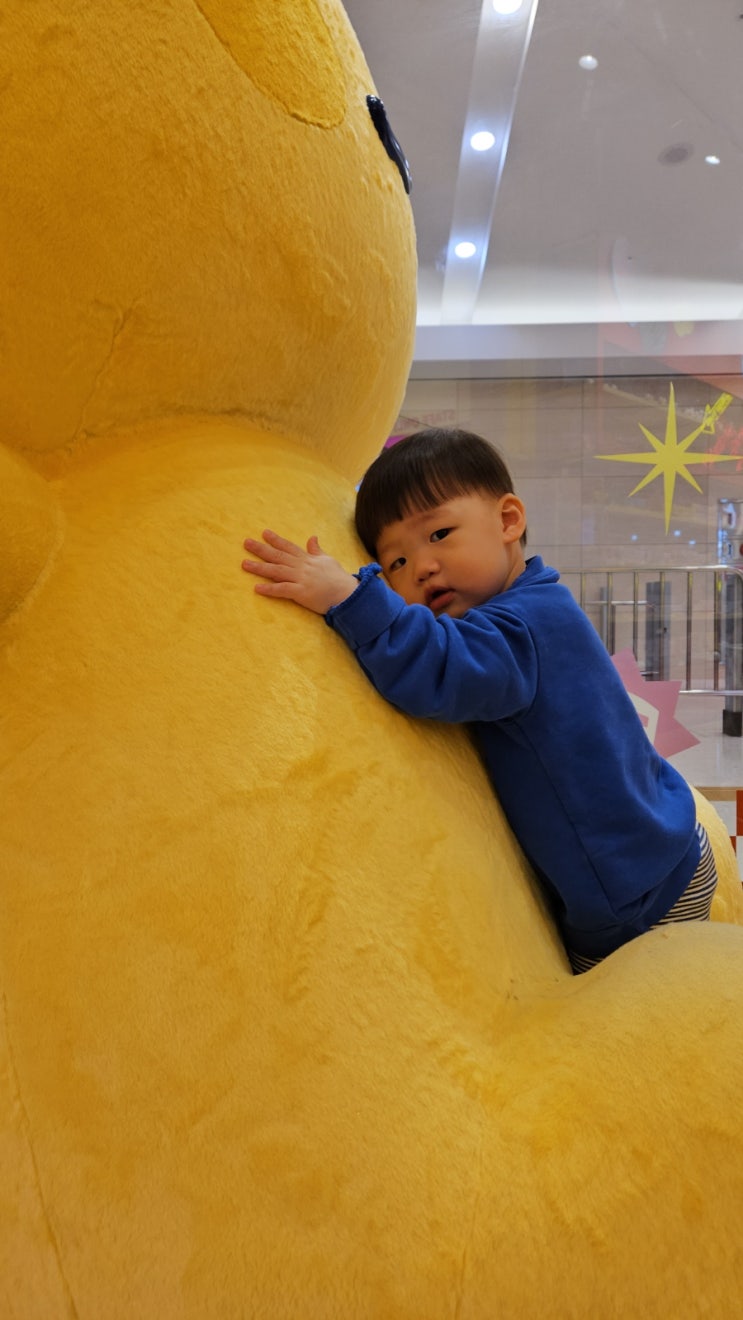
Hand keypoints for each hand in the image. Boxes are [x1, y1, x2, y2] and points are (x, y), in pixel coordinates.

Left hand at [242, 530, 356, 614]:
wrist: (348, 594)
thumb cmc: (339, 578)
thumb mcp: (328, 560)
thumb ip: (316, 550)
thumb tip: (312, 537)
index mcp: (307, 559)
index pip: (288, 546)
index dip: (276, 539)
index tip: (264, 533)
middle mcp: (302, 566)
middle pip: (278, 556)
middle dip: (261, 549)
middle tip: (246, 543)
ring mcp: (301, 579)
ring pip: (276, 571)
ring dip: (259, 568)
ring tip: (244, 564)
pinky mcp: (301, 593)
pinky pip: (283, 590)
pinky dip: (270, 589)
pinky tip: (257, 588)